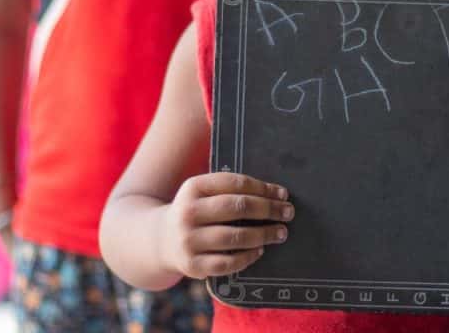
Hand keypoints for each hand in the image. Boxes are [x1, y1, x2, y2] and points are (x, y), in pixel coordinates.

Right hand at [160, 172, 293, 279]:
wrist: (160, 241)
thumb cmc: (195, 212)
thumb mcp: (202, 193)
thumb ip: (230, 189)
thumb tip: (274, 193)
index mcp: (193, 187)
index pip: (235, 183)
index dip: (263, 188)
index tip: (282, 194)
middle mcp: (188, 212)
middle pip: (237, 207)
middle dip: (268, 209)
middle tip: (288, 212)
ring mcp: (188, 240)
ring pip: (235, 236)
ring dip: (264, 234)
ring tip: (281, 232)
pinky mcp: (192, 265)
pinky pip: (227, 263)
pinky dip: (247, 257)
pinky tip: (260, 251)